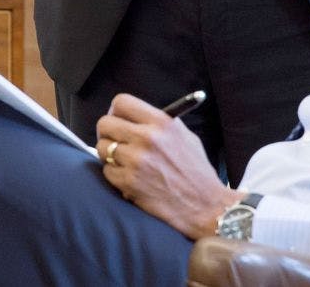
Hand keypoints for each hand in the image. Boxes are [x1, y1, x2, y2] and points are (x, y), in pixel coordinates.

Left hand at [95, 94, 238, 238]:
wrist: (206, 207)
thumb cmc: (196, 171)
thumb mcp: (184, 136)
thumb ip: (158, 124)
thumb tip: (134, 118)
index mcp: (161, 122)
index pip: (121, 102)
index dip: (115, 110)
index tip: (117, 118)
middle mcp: (146, 138)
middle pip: (105, 123)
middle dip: (107, 132)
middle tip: (114, 141)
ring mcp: (136, 161)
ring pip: (103, 148)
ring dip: (110, 155)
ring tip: (124, 162)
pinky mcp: (130, 183)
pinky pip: (108, 171)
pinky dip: (115, 175)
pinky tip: (129, 178)